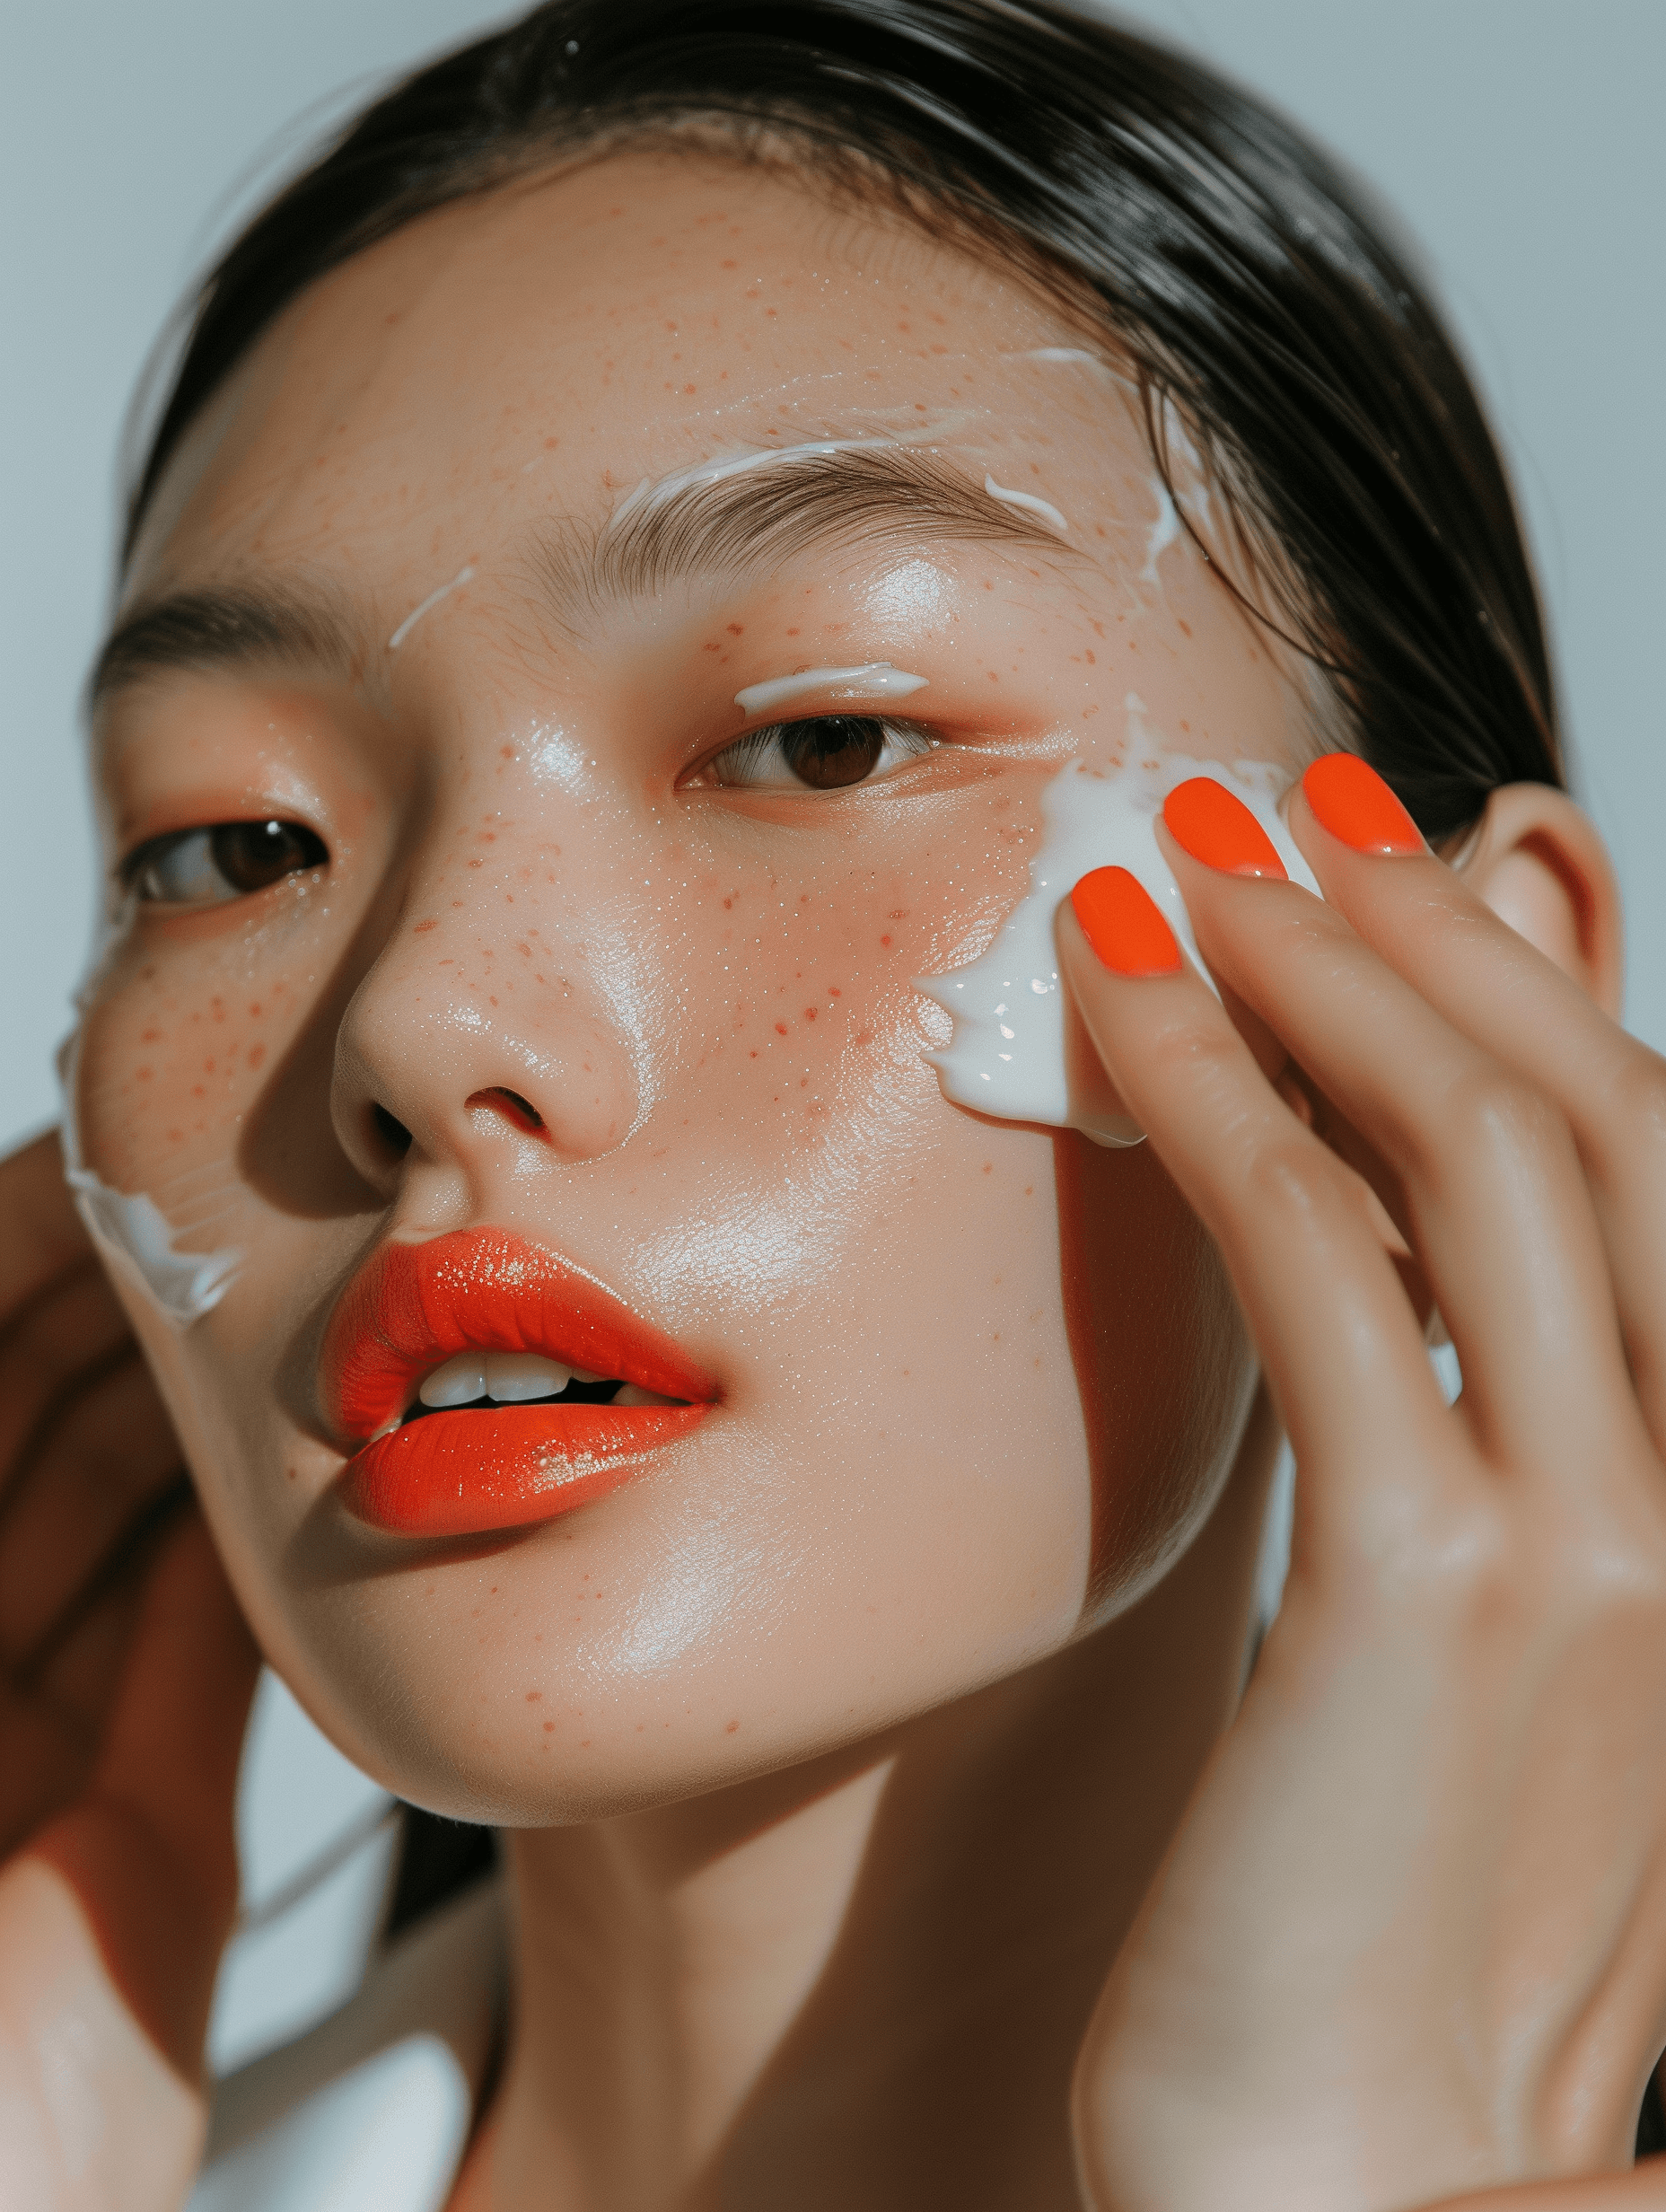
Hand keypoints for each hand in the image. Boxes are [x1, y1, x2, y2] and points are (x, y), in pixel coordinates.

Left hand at [0, 1131, 258, 2211]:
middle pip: (21, 1433)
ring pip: (119, 1525)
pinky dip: (257, 1549)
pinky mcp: (143, 1842)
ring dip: (202, 1412)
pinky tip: (301, 1464)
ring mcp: (17, 1759)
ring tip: (285, 1303)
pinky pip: (205, 1652)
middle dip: (117, 1311)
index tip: (100, 1162)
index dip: (5, 1254)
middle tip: (229, 1209)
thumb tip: (69, 1326)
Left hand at [1061, 764, 1665, 2211]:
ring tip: (1189, 862)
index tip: (1393, 856)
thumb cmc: (1364, 1923)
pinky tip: (1116, 1010)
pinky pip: (1332, 1276)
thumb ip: (1450, 1424)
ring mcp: (1600, 1545)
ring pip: (1486, 1155)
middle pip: (1585, 1116)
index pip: (1638, 1167)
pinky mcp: (1436, 1598)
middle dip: (1427, 932)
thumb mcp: (1445, 1648)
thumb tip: (1368, 1230)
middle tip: (1277, 811)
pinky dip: (1221, 1108)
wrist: (1345, 2194)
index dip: (1519, 982)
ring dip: (1331, 972)